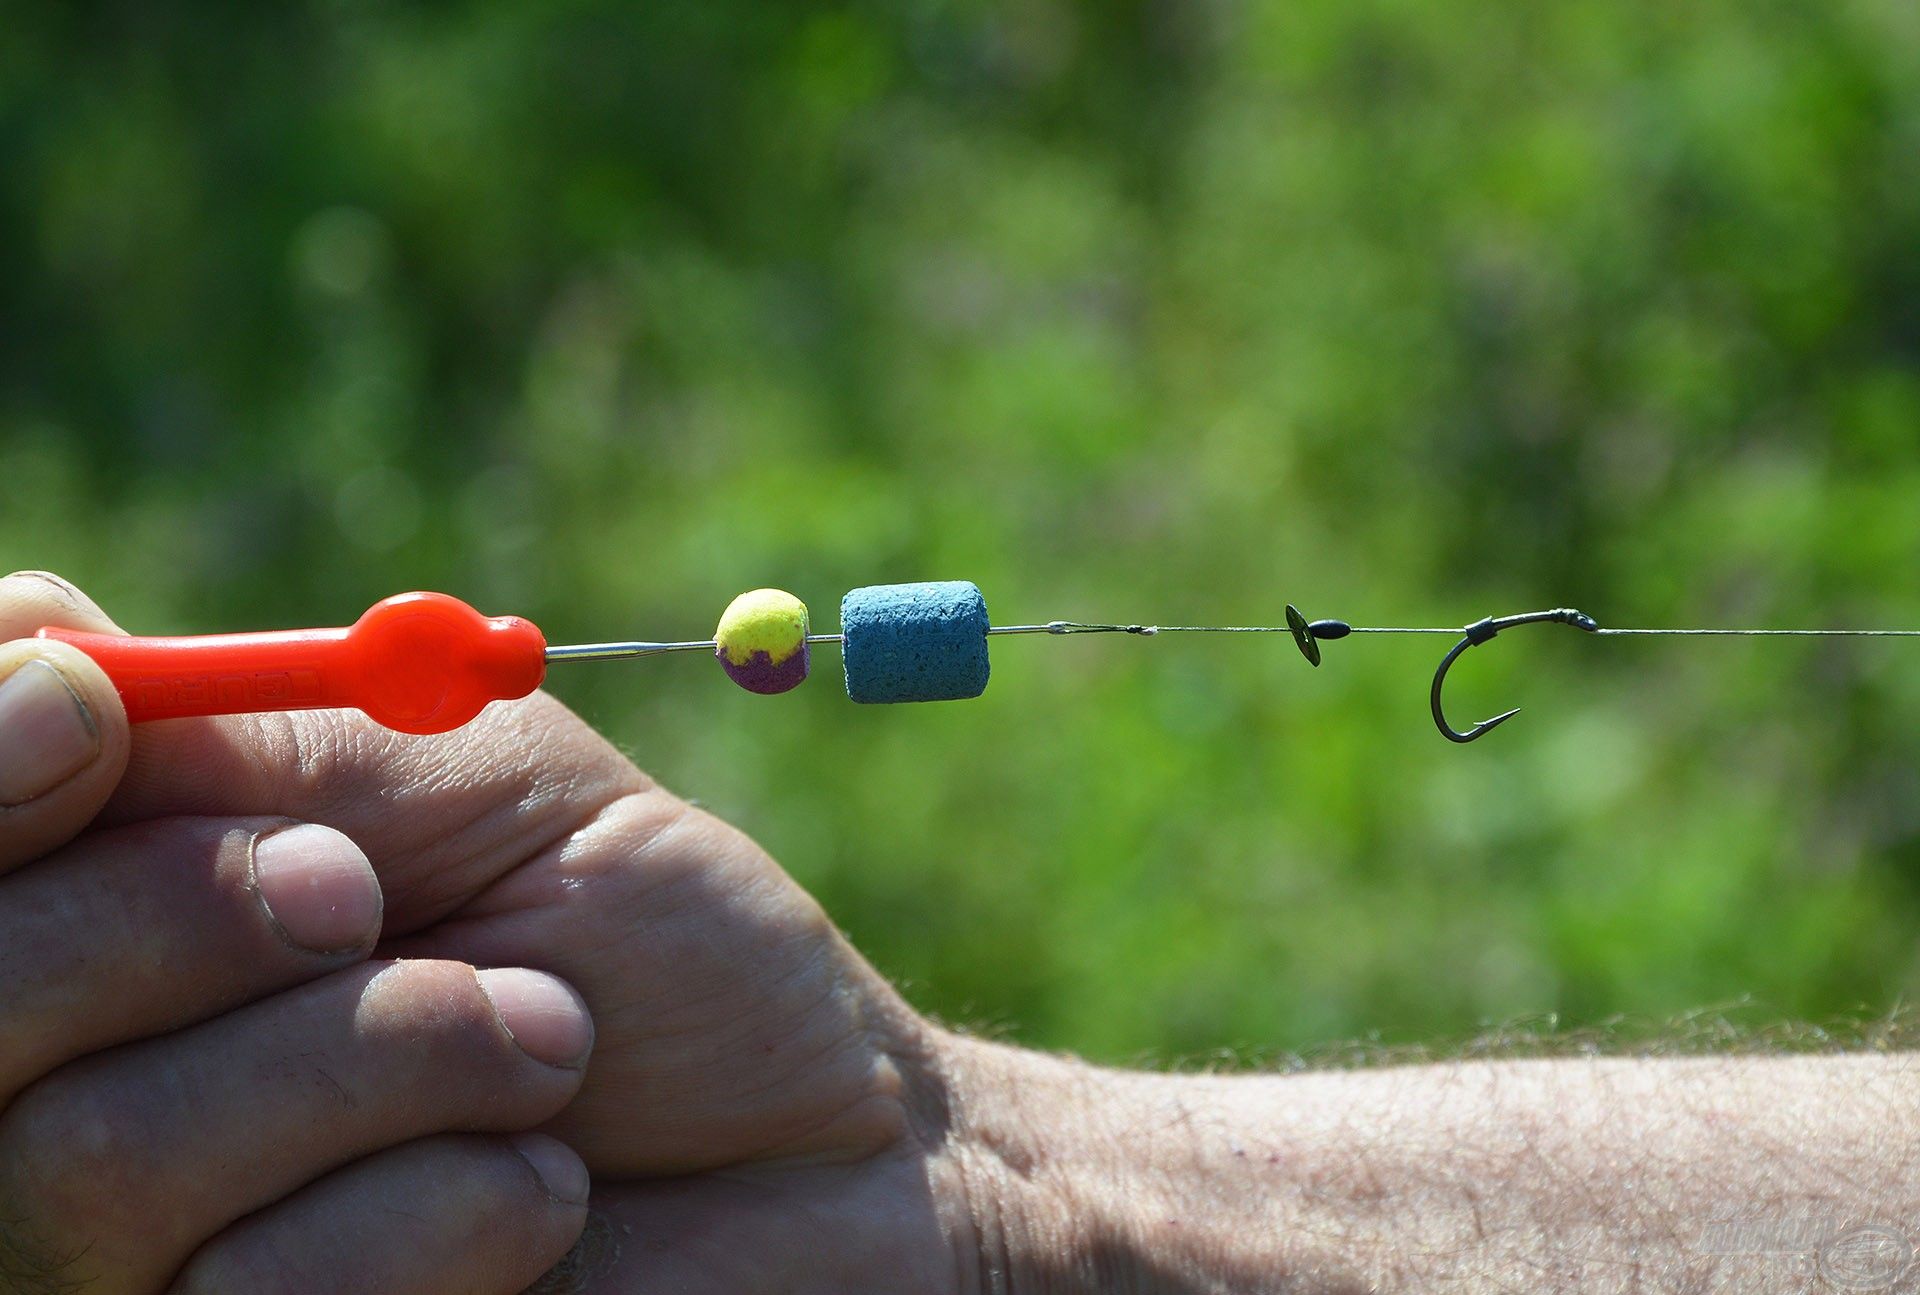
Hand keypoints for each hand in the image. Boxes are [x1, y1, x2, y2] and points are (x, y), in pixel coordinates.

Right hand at [26, 573, 973, 1292]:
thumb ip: (266, 737)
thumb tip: (32, 646)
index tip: (87, 717)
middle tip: (374, 898)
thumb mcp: (486, 787)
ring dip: (387, 1061)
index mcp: (156, 911)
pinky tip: (547, 1197)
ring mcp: (168, 1250)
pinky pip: (248, 1294)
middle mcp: (110, 1081)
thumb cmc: (664, 949)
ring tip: (545, 1047)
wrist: (827, 1146)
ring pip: (97, 1158)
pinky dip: (442, 1207)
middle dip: (195, 919)